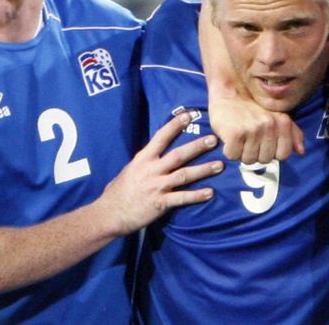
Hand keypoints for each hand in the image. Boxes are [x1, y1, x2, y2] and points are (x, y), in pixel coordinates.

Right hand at [100, 112, 222, 234]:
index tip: (189, 115)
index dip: (175, 125)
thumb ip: (144, 161)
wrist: (109, 214)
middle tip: (214, 139)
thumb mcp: (129, 170)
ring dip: (203, 169)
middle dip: (197, 146)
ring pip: (184, 175)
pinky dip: (197, 195)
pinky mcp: (160, 203)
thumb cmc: (118, 192)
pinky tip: (210, 193)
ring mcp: (157, 186)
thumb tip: (154, 153)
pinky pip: (182, 198)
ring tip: (220, 165)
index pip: (160, 137)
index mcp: (143, 159)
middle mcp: (151, 170)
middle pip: (179, 155)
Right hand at [209, 96, 304, 163]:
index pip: (283, 154)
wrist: (227, 93)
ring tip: (240, 136)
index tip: (263, 142)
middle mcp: (269, 124)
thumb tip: (301, 151)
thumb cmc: (251, 108)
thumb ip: (291, 132)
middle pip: (265, 159)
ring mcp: (252, 129)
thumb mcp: (275, 116)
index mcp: (282, 121)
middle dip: (255, 153)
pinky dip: (229, 150)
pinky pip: (233, 155)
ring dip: (241, 152)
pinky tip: (230, 136)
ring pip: (249, 160)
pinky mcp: (235, 133)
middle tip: (248, 138)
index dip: (272, 152)